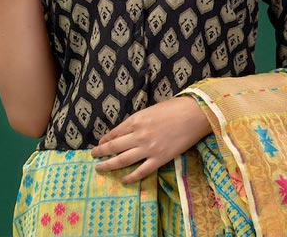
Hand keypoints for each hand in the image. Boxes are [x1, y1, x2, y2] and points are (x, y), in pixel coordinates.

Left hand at [91, 96, 211, 183]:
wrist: (193, 115)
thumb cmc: (174, 108)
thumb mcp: (151, 110)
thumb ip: (138, 121)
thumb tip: (128, 130)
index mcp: (136, 120)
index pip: (115, 132)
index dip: (105, 139)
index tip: (100, 143)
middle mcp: (138, 135)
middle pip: (114, 147)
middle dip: (101, 152)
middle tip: (93, 156)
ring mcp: (148, 148)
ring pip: (122, 160)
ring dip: (108, 165)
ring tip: (100, 168)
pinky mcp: (159, 159)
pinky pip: (141, 171)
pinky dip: (131, 177)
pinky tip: (124, 180)